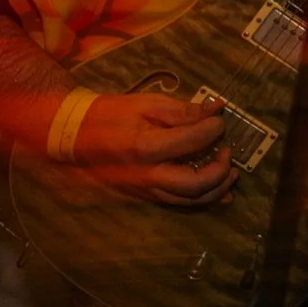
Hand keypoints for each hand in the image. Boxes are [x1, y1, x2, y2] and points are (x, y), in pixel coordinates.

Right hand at [68, 92, 237, 205]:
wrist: (76, 136)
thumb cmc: (110, 115)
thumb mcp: (147, 104)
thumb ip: (183, 111)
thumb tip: (216, 109)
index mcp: (145, 147)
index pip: (192, 141)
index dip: (213, 129)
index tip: (220, 120)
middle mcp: (146, 175)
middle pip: (196, 185)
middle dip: (220, 170)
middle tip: (228, 151)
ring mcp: (145, 189)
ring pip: (189, 200)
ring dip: (217, 189)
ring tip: (231, 172)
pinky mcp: (145, 194)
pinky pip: (179, 202)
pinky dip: (203, 198)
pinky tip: (221, 192)